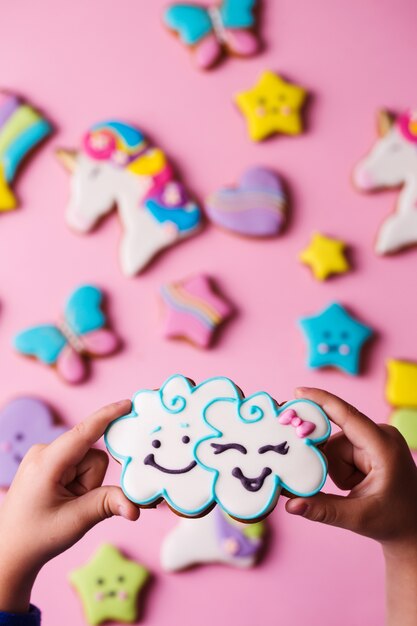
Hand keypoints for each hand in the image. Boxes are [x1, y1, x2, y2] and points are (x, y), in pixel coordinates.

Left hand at [0, 400, 139, 611]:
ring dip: (87, 485)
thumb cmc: (36, 537)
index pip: (84, 432)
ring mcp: (45, 457)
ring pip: (88, 462)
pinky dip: (81, 483)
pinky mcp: (49, 464)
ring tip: (68, 505)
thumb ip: (107, 504)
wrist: (10, 552)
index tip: (128, 404)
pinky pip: (79, 466)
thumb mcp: (74, 521)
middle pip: (92, 454)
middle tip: (77, 504)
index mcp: (46, 462)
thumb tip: (136, 505)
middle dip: (93, 481)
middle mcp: (44, 452)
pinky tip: (65, 500)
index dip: (108, 416)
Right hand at [286, 387, 416, 544]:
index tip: (297, 392)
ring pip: (334, 448)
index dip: (321, 401)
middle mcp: (380, 435)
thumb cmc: (395, 521)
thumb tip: (290, 504)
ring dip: (335, 470)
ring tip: (353, 490)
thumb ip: (323, 509)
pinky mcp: (369, 445)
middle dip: (327, 463)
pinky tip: (354, 485)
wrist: (413, 526)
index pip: (347, 415)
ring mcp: (375, 439)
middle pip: (333, 439)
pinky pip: (340, 451)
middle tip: (334, 482)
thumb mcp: (359, 518)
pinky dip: (339, 469)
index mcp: (383, 447)